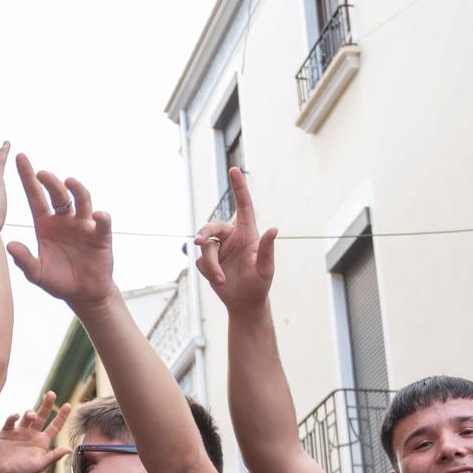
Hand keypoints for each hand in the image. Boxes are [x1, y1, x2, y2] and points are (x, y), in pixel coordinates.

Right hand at [0, 392, 72, 472]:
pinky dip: (13, 416)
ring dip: (30, 413)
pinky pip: (11, 421)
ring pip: (27, 416)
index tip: (69, 405)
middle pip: (42, 416)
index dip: (62, 416)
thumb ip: (54, 456)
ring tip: (30, 415)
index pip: (55, 426)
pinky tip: (16, 416)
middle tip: (52, 394)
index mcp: (42, 441)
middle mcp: (32, 434)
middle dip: (47, 404)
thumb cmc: (22, 472)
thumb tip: (69, 449)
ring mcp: (19, 432)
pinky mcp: (7, 432)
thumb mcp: (40, 465)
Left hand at [7, 154, 115, 311]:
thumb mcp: (37, 274)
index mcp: (45, 224)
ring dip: (76, 190)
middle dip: (50, 182)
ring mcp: (83, 225)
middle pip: (57, 194)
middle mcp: (64, 220)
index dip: (27, 178)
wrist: (83, 295)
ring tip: (69, 182)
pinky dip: (101, 217)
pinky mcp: (100, 235)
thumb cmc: (58, 281)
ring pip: (81, 201)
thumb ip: (24, 260)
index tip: (20, 158)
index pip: (35, 196)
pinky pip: (102, 222)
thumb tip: (9, 245)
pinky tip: (97, 215)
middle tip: (40, 173)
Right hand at [193, 167, 278, 314]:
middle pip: (212, 227)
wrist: (244, 303)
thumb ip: (266, 249)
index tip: (234, 170)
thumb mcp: (266, 268)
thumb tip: (273, 229)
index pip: (243, 206)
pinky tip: (219, 280)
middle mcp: (231, 238)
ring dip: (211, 264)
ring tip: (221, 278)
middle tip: (198, 242)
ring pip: (204, 248)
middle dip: (204, 233)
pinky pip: (201, 262)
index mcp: (247, 233)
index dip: (239, 188)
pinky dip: (209, 272)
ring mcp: (218, 249)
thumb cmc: (259, 284)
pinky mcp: (208, 262)